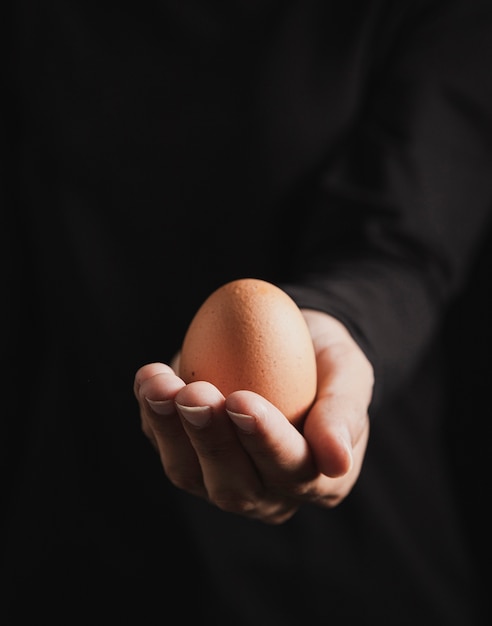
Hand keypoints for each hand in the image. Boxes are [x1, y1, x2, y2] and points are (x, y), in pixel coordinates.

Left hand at [133, 310, 372, 523]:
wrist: (288, 345)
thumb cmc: (326, 363)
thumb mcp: (349, 375)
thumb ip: (344, 415)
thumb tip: (337, 462)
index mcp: (316, 482)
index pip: (291, 470)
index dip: (264, 440)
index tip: (242, 401)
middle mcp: (267, 494)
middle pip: (234, 484)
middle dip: (210, 439)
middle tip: (195, 395)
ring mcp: (222, 479)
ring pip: (189, 473)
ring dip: (169, 429)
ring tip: (160, 385)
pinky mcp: (188, 457)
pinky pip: (163, 445)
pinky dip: (151, 413)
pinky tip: (149, 379)